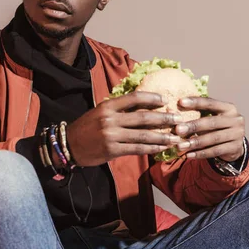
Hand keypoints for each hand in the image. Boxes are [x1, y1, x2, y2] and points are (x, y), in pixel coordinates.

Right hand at [66, 92, 183, 166]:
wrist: (69, 145)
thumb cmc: (87, 127)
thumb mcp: (100, 112)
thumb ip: (119, 109)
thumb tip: (143, 105)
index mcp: (107, 106)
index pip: (133, 98)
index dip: (151, 98)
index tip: (165, 100)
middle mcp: (110, 119)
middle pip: (142, 117)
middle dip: (163, 119)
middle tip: (178, 119)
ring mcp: (111, 135)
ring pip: (142, 135)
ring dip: (161, 137)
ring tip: (175, 137)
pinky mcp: (112, 150)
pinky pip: (136, 149)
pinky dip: (151, 149)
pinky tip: (161, 148)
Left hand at [174, 97, 245, 160]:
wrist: (234, 144)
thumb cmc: (216, 127)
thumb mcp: (209, 117)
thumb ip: (194, 113)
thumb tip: (169, 110)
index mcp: (228, 108)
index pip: (210, 103)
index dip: (195, 102)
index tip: (180, 102)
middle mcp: (236, 119)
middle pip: (211, 122)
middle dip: (193, 126)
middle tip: (177, 129)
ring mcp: (238, 134)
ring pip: (213, 138)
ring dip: (195, 142)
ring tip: (180, 146)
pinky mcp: (236, 148)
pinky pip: (215, 151)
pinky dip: (200, 153)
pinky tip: (188, 155)